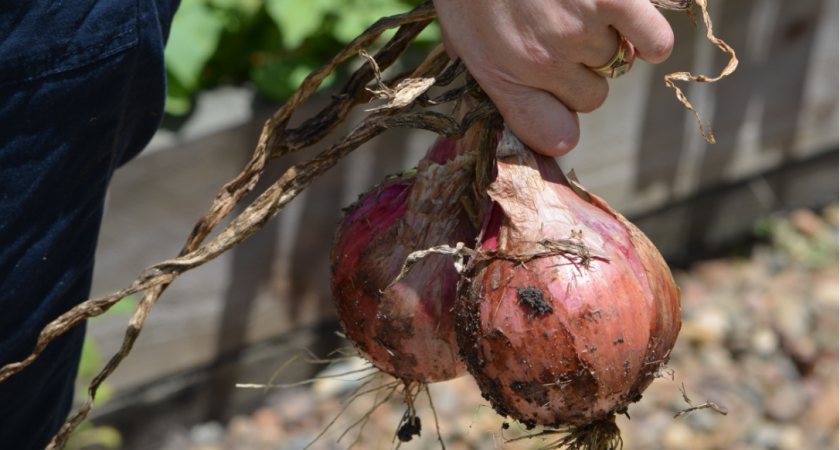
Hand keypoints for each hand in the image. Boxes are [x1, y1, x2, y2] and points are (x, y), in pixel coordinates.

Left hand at [433, 0, 674, 155]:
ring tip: (580, 5)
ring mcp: (580, 31)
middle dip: (582, 72)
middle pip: (592, 98)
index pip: (551, 135)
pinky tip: (629, 16)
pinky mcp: (614, 0)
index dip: (561, 122)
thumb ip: (482, 69)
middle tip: (566, 35)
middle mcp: (542, 63)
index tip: (561, 105)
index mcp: (502, 75)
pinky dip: (648, 35)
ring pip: (617, 63)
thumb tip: (501, 103)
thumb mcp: (457, 29)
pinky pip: (653, 42)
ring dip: (607, 39)